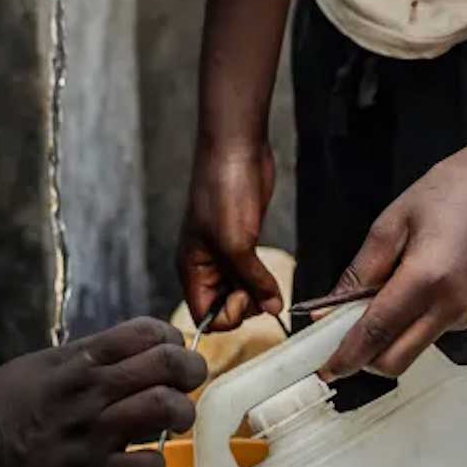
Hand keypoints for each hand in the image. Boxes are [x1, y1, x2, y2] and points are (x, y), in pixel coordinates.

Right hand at [0, 319, 205, 466]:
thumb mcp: (34, 368)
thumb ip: (78, 360)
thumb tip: (117, 356)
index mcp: (76, 361)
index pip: (147, 331)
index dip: (170, 339)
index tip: (171, 350)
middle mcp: (90, 392)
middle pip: (169, 365)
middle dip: (191, 371)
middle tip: (188, 382)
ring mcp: (93, 436)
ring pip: (167, 409)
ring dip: (180, 413)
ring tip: (172, 421)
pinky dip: (154, 464)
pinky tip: (141, 463)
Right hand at [177, 136, 283, 331]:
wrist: (236, 149)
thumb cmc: (223, 191)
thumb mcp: (237, 244)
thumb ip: (253, 280)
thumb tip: (274, 308)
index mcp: (191, 269)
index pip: (204, 316)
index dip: (227, 315)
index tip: (245, 296)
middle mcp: (205, 265)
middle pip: (224, 307)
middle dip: (245, 304)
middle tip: (261, 285)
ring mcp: (224, 253)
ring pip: (240, 291)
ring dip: (257, 292)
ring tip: (267, 277)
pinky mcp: (243, 240)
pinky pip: (251, 273)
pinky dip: (263, 278)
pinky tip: (271, 271)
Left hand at [319, 146, 466, 380]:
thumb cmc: (446, 193)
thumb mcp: (390, 224)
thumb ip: (359, 273)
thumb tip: (327, 314)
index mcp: (426, 279)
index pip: (376, 334)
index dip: (345, 356)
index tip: (322, 368)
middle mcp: (450, 307)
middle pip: (395, 361)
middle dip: (363, 358)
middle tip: (340, 335)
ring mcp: (465, 315)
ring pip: (411, 350)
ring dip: (386, 340)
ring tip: (378, 297)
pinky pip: (428, 333)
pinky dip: (408, 325)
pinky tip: (410, 288)